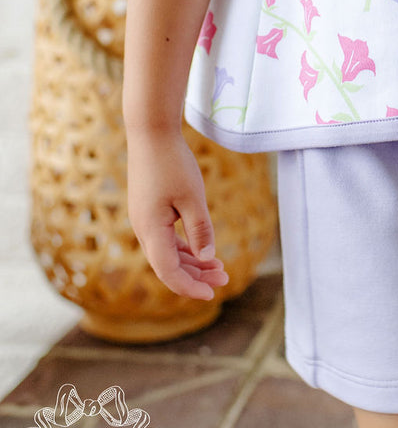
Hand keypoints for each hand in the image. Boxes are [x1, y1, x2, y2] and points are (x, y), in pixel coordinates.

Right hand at [126, 130, 228, 300]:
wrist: (151, 133)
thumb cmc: (173, 163)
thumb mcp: (193, 197)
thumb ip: (200, 230)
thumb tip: (207, 259)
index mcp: (150, 229)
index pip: (168, 271)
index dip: (189, 286)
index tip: (212, 294)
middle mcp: (143, 229)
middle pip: (168, 265)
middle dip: (196, 276)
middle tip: (225, 279)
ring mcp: (144, 220)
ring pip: (167, 253)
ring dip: (191, 262)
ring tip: (219, 268)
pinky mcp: (149, 211)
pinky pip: (166, 239)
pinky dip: (184, 248)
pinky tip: (202, 251)